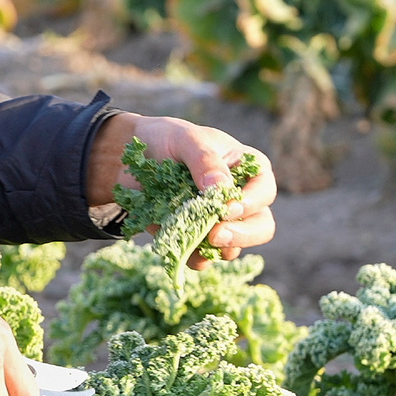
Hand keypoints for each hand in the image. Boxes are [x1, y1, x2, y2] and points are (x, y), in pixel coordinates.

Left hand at [87, 112, 276, 266]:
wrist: (130, 157)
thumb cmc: (167, 139)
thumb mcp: (186, 139)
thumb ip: (205, 160)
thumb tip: (221, 190)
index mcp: (247, 169)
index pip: (265, 190)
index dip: (252, 203)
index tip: (225, 209)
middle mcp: (239, 198)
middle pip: (261, 226)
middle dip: (242, 235)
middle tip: (215, 236)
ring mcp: (218, 221)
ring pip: (234, 247)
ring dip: (216, 250)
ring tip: (193, 242)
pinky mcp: (194, 236)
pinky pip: (202, 256)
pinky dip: (192, 257)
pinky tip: (180, 251)